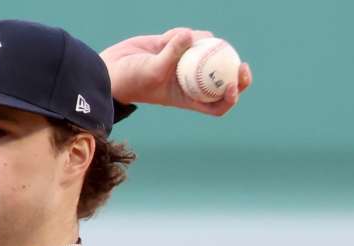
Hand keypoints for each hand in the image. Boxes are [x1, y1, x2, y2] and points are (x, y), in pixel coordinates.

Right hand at [100, 27, 252, 116]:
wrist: (111, 68)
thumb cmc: (130, 79)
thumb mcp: (152, 71)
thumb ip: (172, 53)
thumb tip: (190, 35)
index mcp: (187, 97)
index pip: (216, 104)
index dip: (231, 97)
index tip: (233, 85)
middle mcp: (189, 81)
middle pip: (221, 78)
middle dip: (235, 72)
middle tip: (242, 63)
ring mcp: (184, 63)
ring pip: (206, 52)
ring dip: (200, 43)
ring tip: (180, 40)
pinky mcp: (176, 46)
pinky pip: (188, 36)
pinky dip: (181, 34)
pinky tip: (166, 37)